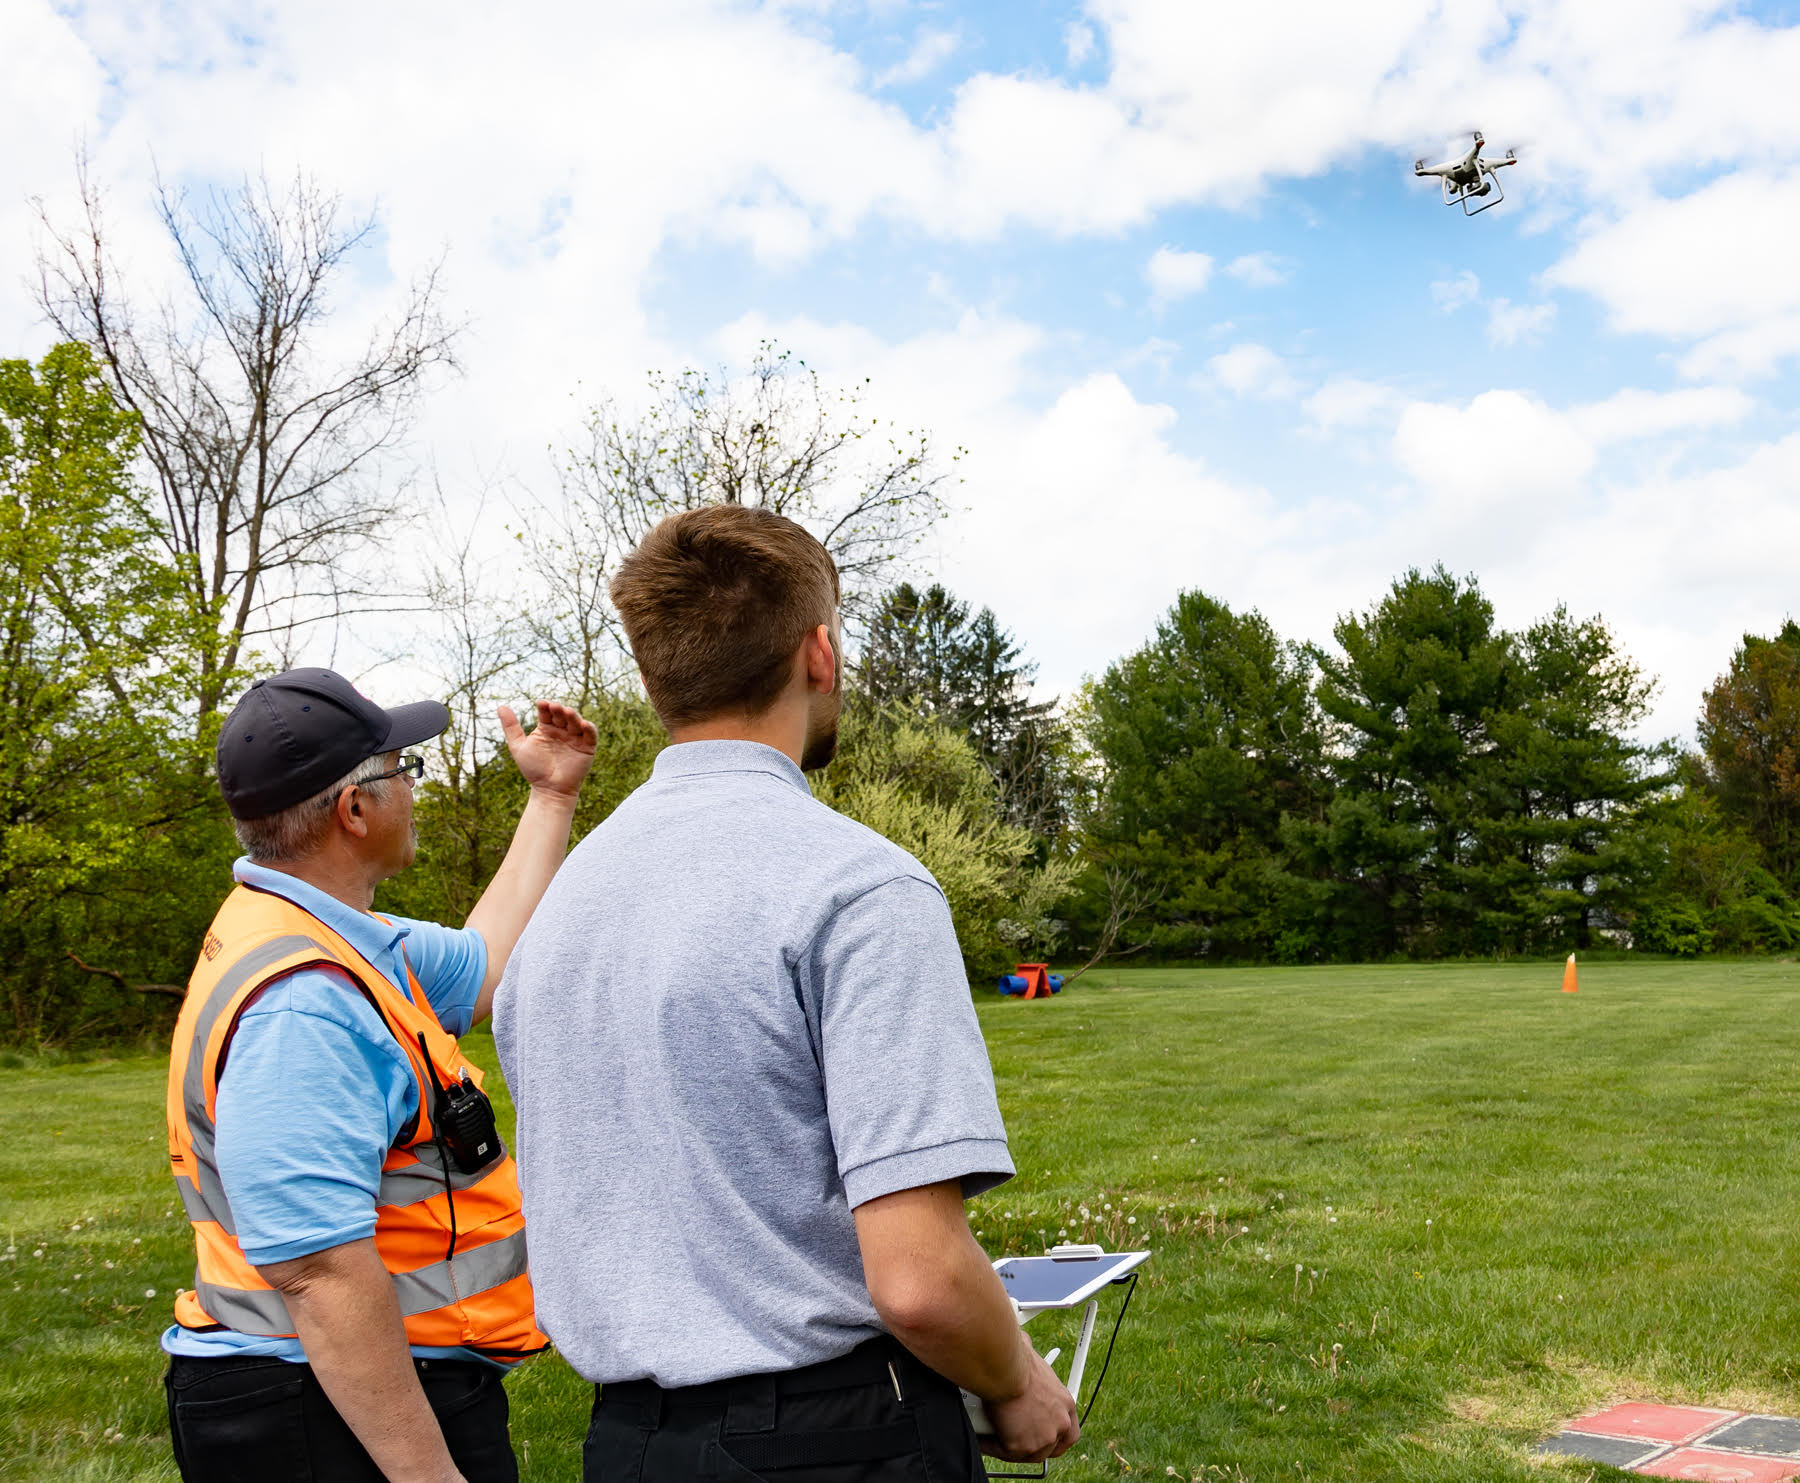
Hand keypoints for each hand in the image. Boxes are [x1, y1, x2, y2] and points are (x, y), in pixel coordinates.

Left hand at [498, 701, 596, 801]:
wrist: (549, 790)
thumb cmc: (533, 769)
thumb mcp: (518, 746)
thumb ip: (511, 727)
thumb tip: (500, 706)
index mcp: (546, 728)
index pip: (546, 713)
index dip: (545, 706)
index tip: (541, 703)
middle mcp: (561, 731)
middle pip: (562, 715)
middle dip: (559, 709)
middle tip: (554, 707)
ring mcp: (575, 738)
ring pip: (576, 722)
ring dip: (573, 716)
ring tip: (567, 712)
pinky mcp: (587, 748)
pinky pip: (591, 735)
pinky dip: (590, 728)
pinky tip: (584, 724)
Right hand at [979, 1334, 1079, 1462]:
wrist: (1005, 1367)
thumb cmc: (1016, 1358)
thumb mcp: (1032, 1358)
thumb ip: (1032, 1359)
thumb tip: (1023, 1342)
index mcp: (1066, 1403)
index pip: (1069, 1431)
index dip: (1056, 1435)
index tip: (1043, 1433)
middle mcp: (1061, 1423)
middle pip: (1051, 1447)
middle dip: (1033, 1446)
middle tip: (1014, 1437)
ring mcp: (1043, 1438)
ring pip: (1026, 1453)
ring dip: (1009, 1447)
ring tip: (993, 1436)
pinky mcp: (1022, 1447)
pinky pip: (1002, 1451)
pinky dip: (990, 1445)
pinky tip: (981, 1436)